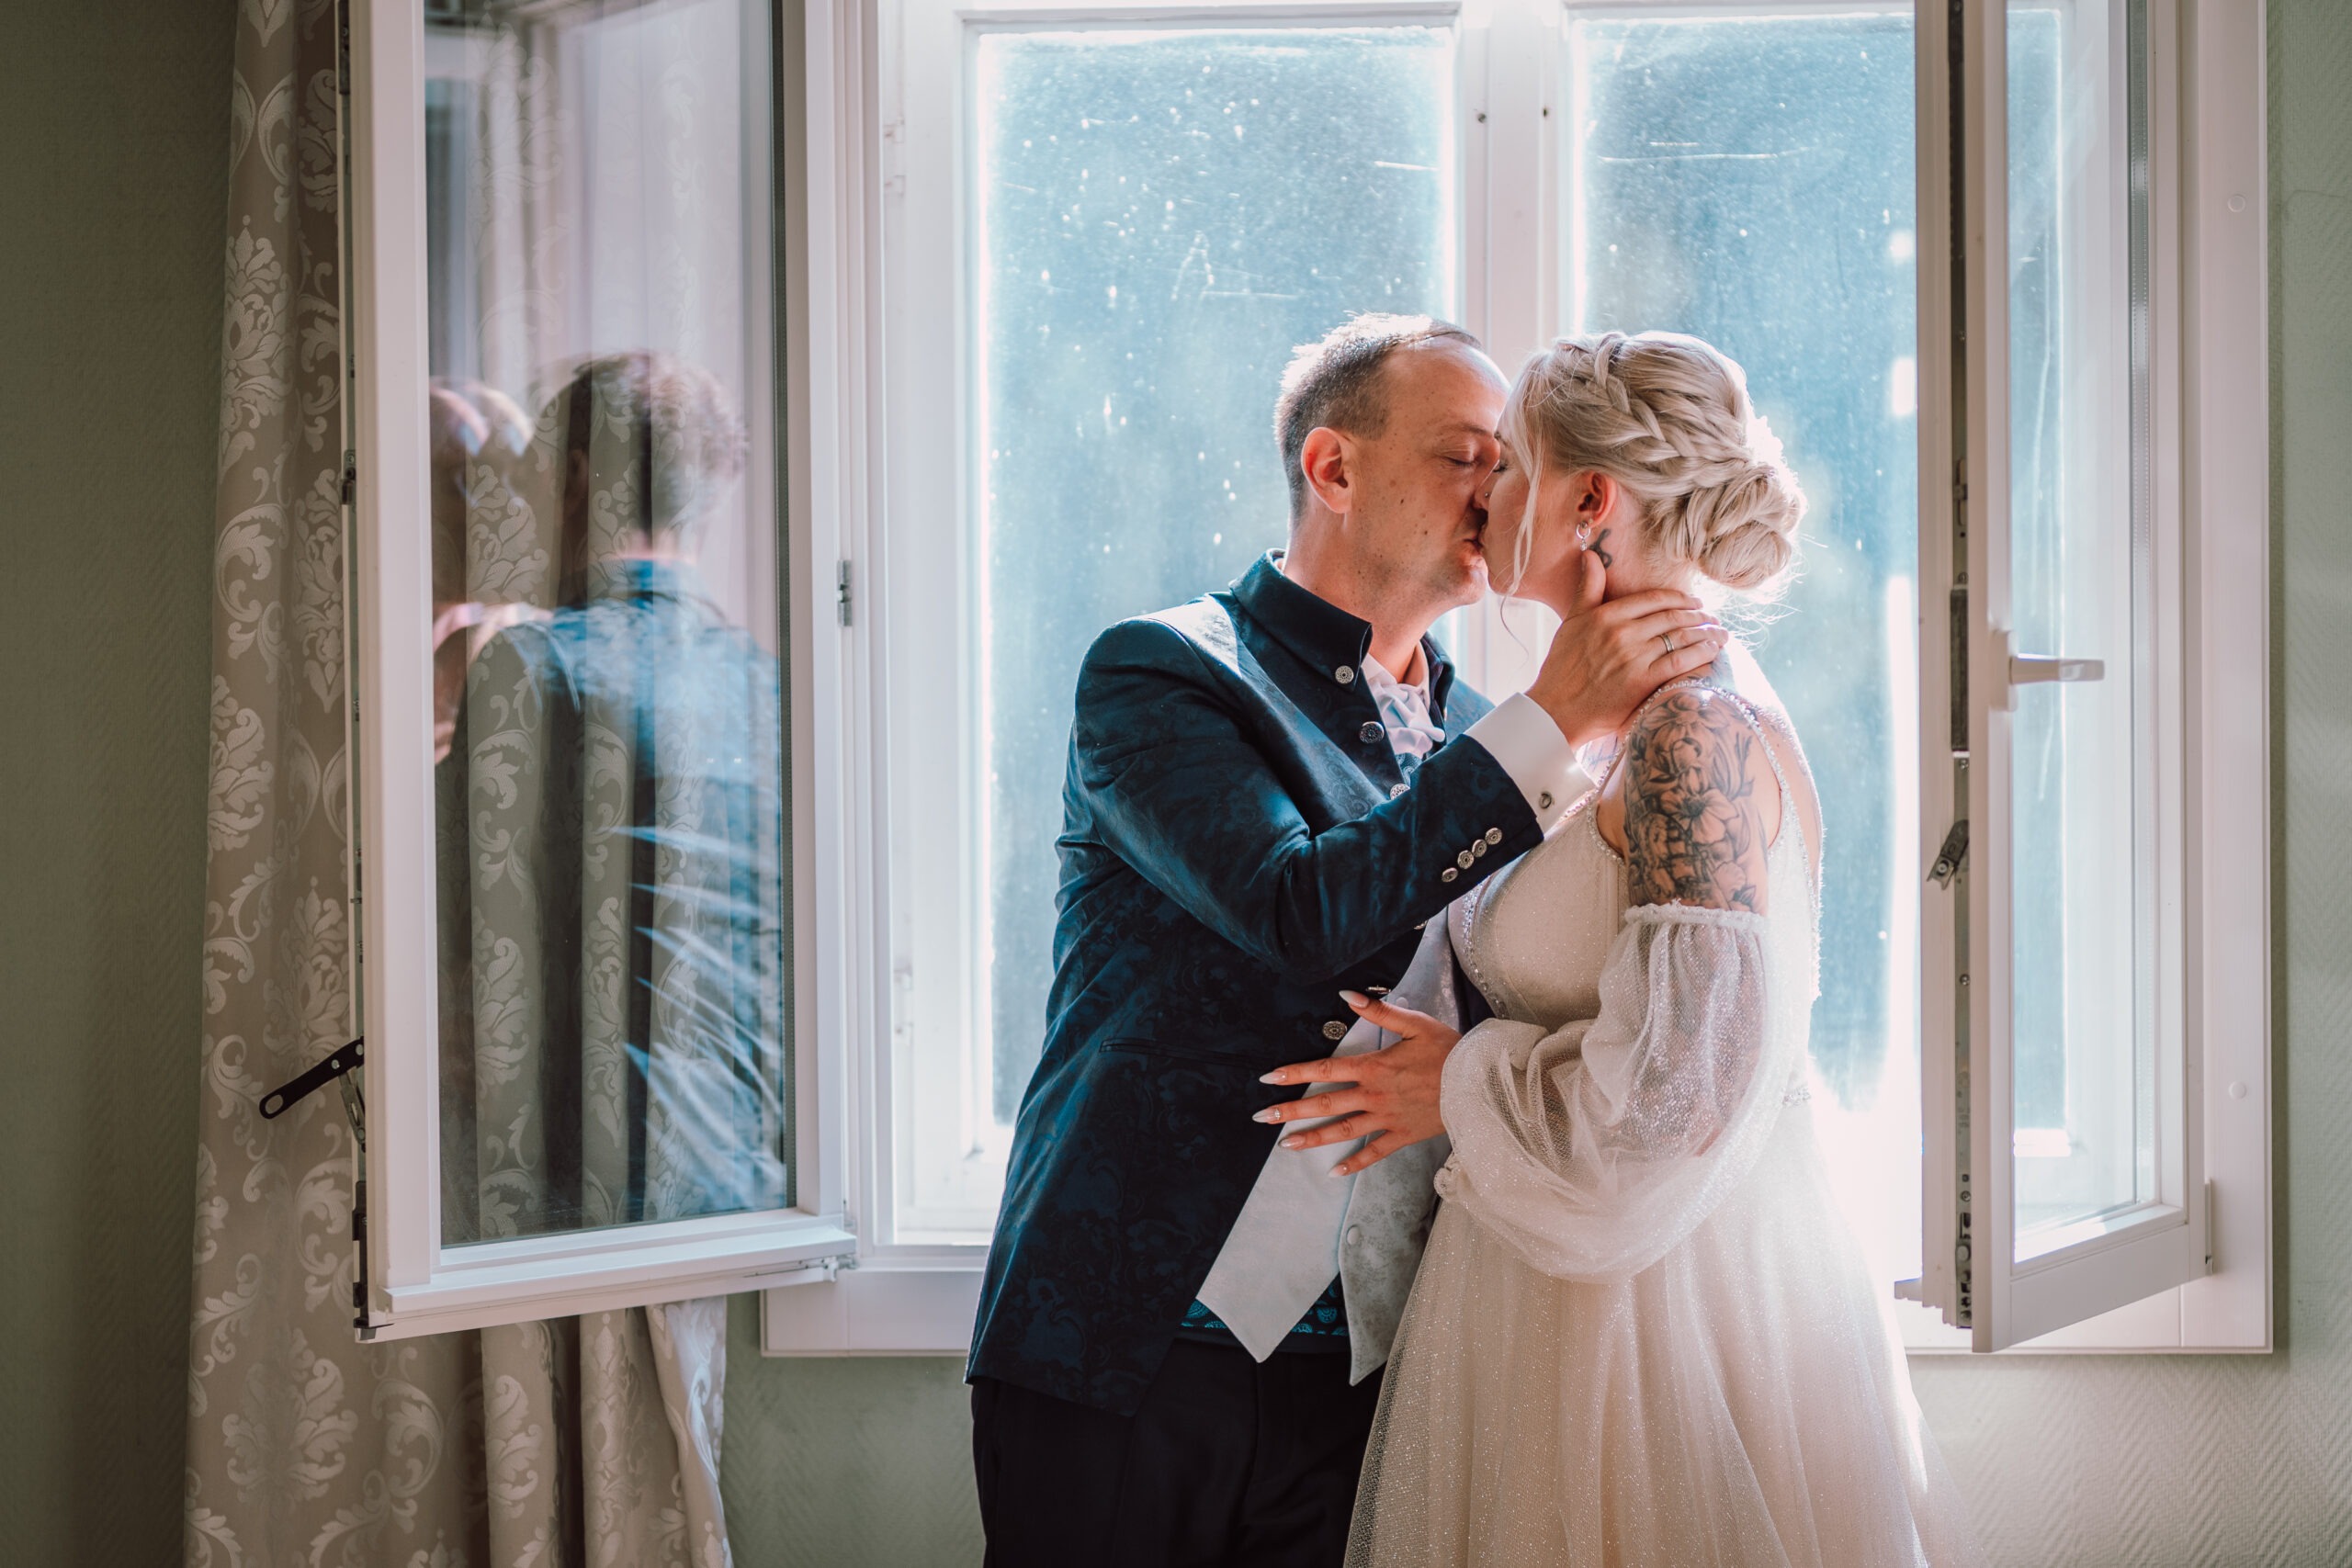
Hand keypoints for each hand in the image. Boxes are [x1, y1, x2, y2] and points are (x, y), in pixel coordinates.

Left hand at [1254, 991, 1460, 1175]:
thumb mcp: (1415, 1023)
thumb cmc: (1449, 1050)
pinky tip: (1334, 1172)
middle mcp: (1374, 1095)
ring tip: (1285, 1146)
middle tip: (1261, 1118)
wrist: (1480, 1084)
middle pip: (1325, 1104)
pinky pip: (1374, 1152)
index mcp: (1374, 1067)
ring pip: (1343, 1130)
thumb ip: (1379, 1011)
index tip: (1268, 1078)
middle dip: (1290, 1110)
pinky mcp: (1403, 1135)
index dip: (1294, 1073)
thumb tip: (1347, 995)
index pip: (1325, 1070)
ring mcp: (1387, 1118)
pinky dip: (1355, 1163)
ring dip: (1312, 1138)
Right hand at [1525, 551, 1727, 749]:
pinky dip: (1700, 654)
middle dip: (1699, 616)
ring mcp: (1633, 657)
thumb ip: (1587, 587)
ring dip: (1706, 634)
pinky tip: (1712, 651)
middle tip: (1713, 618)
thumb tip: (1590, 555)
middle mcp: (1622, 632)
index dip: (1680, 598)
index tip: (1695, 602)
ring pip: (1680, 637)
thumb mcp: (1572, 621)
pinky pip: (1680, 662)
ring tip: (1721, 634)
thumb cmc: (1562, 667)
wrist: (1555, 710)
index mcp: (1606, 615)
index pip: (1654, 599)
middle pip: (1672, 616)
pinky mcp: (1642, 681)